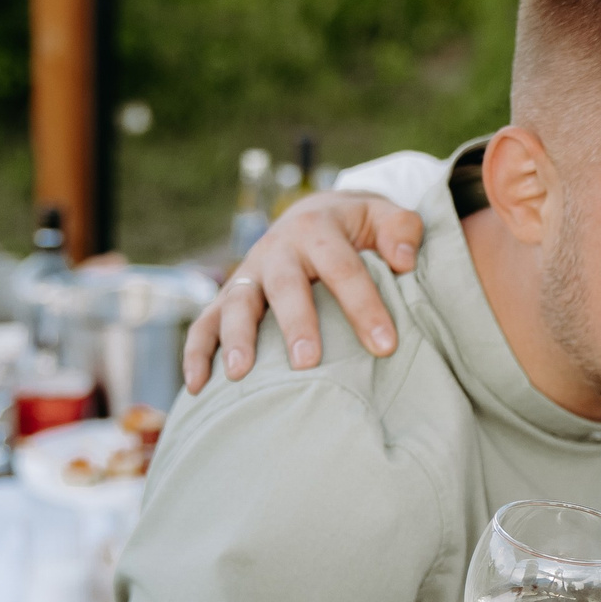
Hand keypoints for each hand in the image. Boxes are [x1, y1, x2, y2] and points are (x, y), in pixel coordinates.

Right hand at [182, 190, 425, 389]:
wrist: (314, 213)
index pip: (343, 268)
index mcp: (318, 229)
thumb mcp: (384, 216)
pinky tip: (197, 388)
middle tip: (307, 363)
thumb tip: (404, 259)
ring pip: (236, 303)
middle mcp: (277, 249)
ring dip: (236, 338)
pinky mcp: (229, 296)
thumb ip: (402, 230)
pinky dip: (196, 354)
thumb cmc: (358, 227)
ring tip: (239, 374)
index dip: (363, 305)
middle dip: (295, 324)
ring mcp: (248, 273)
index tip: (385, 345)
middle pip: (284, 286)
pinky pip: (204, 324)